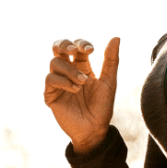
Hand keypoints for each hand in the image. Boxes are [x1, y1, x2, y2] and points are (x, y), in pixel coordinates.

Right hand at [43, 37, 119, 152]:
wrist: (95, 130)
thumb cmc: (102, 107)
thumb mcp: (109, 81)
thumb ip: (111, 60)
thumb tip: (116, 37)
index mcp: (81, 67)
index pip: (76, 46)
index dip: (81, 43)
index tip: (91, 50)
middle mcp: (67, 72)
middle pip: (57, 48)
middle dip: (63, 44)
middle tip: (73, 49)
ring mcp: (58, 83)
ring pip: (54, 63)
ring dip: (70, 70)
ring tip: (82, 82)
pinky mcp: (51, 95)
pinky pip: (50, 79)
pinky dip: (63, 81)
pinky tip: (75, 89)